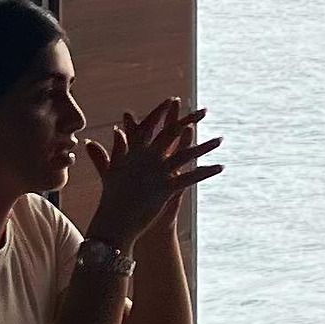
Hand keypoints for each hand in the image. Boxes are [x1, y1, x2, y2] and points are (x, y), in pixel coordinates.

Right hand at [85, 100, 221, 246]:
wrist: (113, 223)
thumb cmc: (111, 197)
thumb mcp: (110, 171)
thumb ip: (107, 152)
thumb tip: (103, 137)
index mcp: (134, 151)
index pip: (150, 125)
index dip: (161, 112)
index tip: (173, 100)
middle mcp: (146, 158)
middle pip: (171, 133)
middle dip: (189, 119)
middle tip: (205, 110)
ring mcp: (157, 172)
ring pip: (185, 154)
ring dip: (205, 146)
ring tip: (220, 139)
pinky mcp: (165, 188)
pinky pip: (190, 177)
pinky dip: (205, 172)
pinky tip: (220, 167)